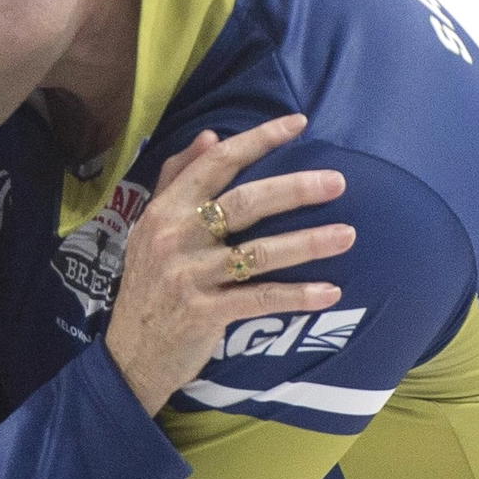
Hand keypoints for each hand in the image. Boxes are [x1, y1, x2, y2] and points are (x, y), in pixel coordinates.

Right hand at [106, 115, 353, 414]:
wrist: (130, 355)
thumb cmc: (149, 287)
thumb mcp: (150, 229)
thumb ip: (175, 180)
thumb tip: (209, 136)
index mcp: (164, 211)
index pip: (215, 163)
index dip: (258, 139)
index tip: (299, 123)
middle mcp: (174, 238)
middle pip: (244, 202)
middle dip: (295, 189)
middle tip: (338, 182)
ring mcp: (189, 276)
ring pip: (259, 252)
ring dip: (308, 243)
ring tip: (348, 235)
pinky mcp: (204, 314)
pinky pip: (260, 298)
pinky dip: (297, 295)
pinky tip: (329, 291)